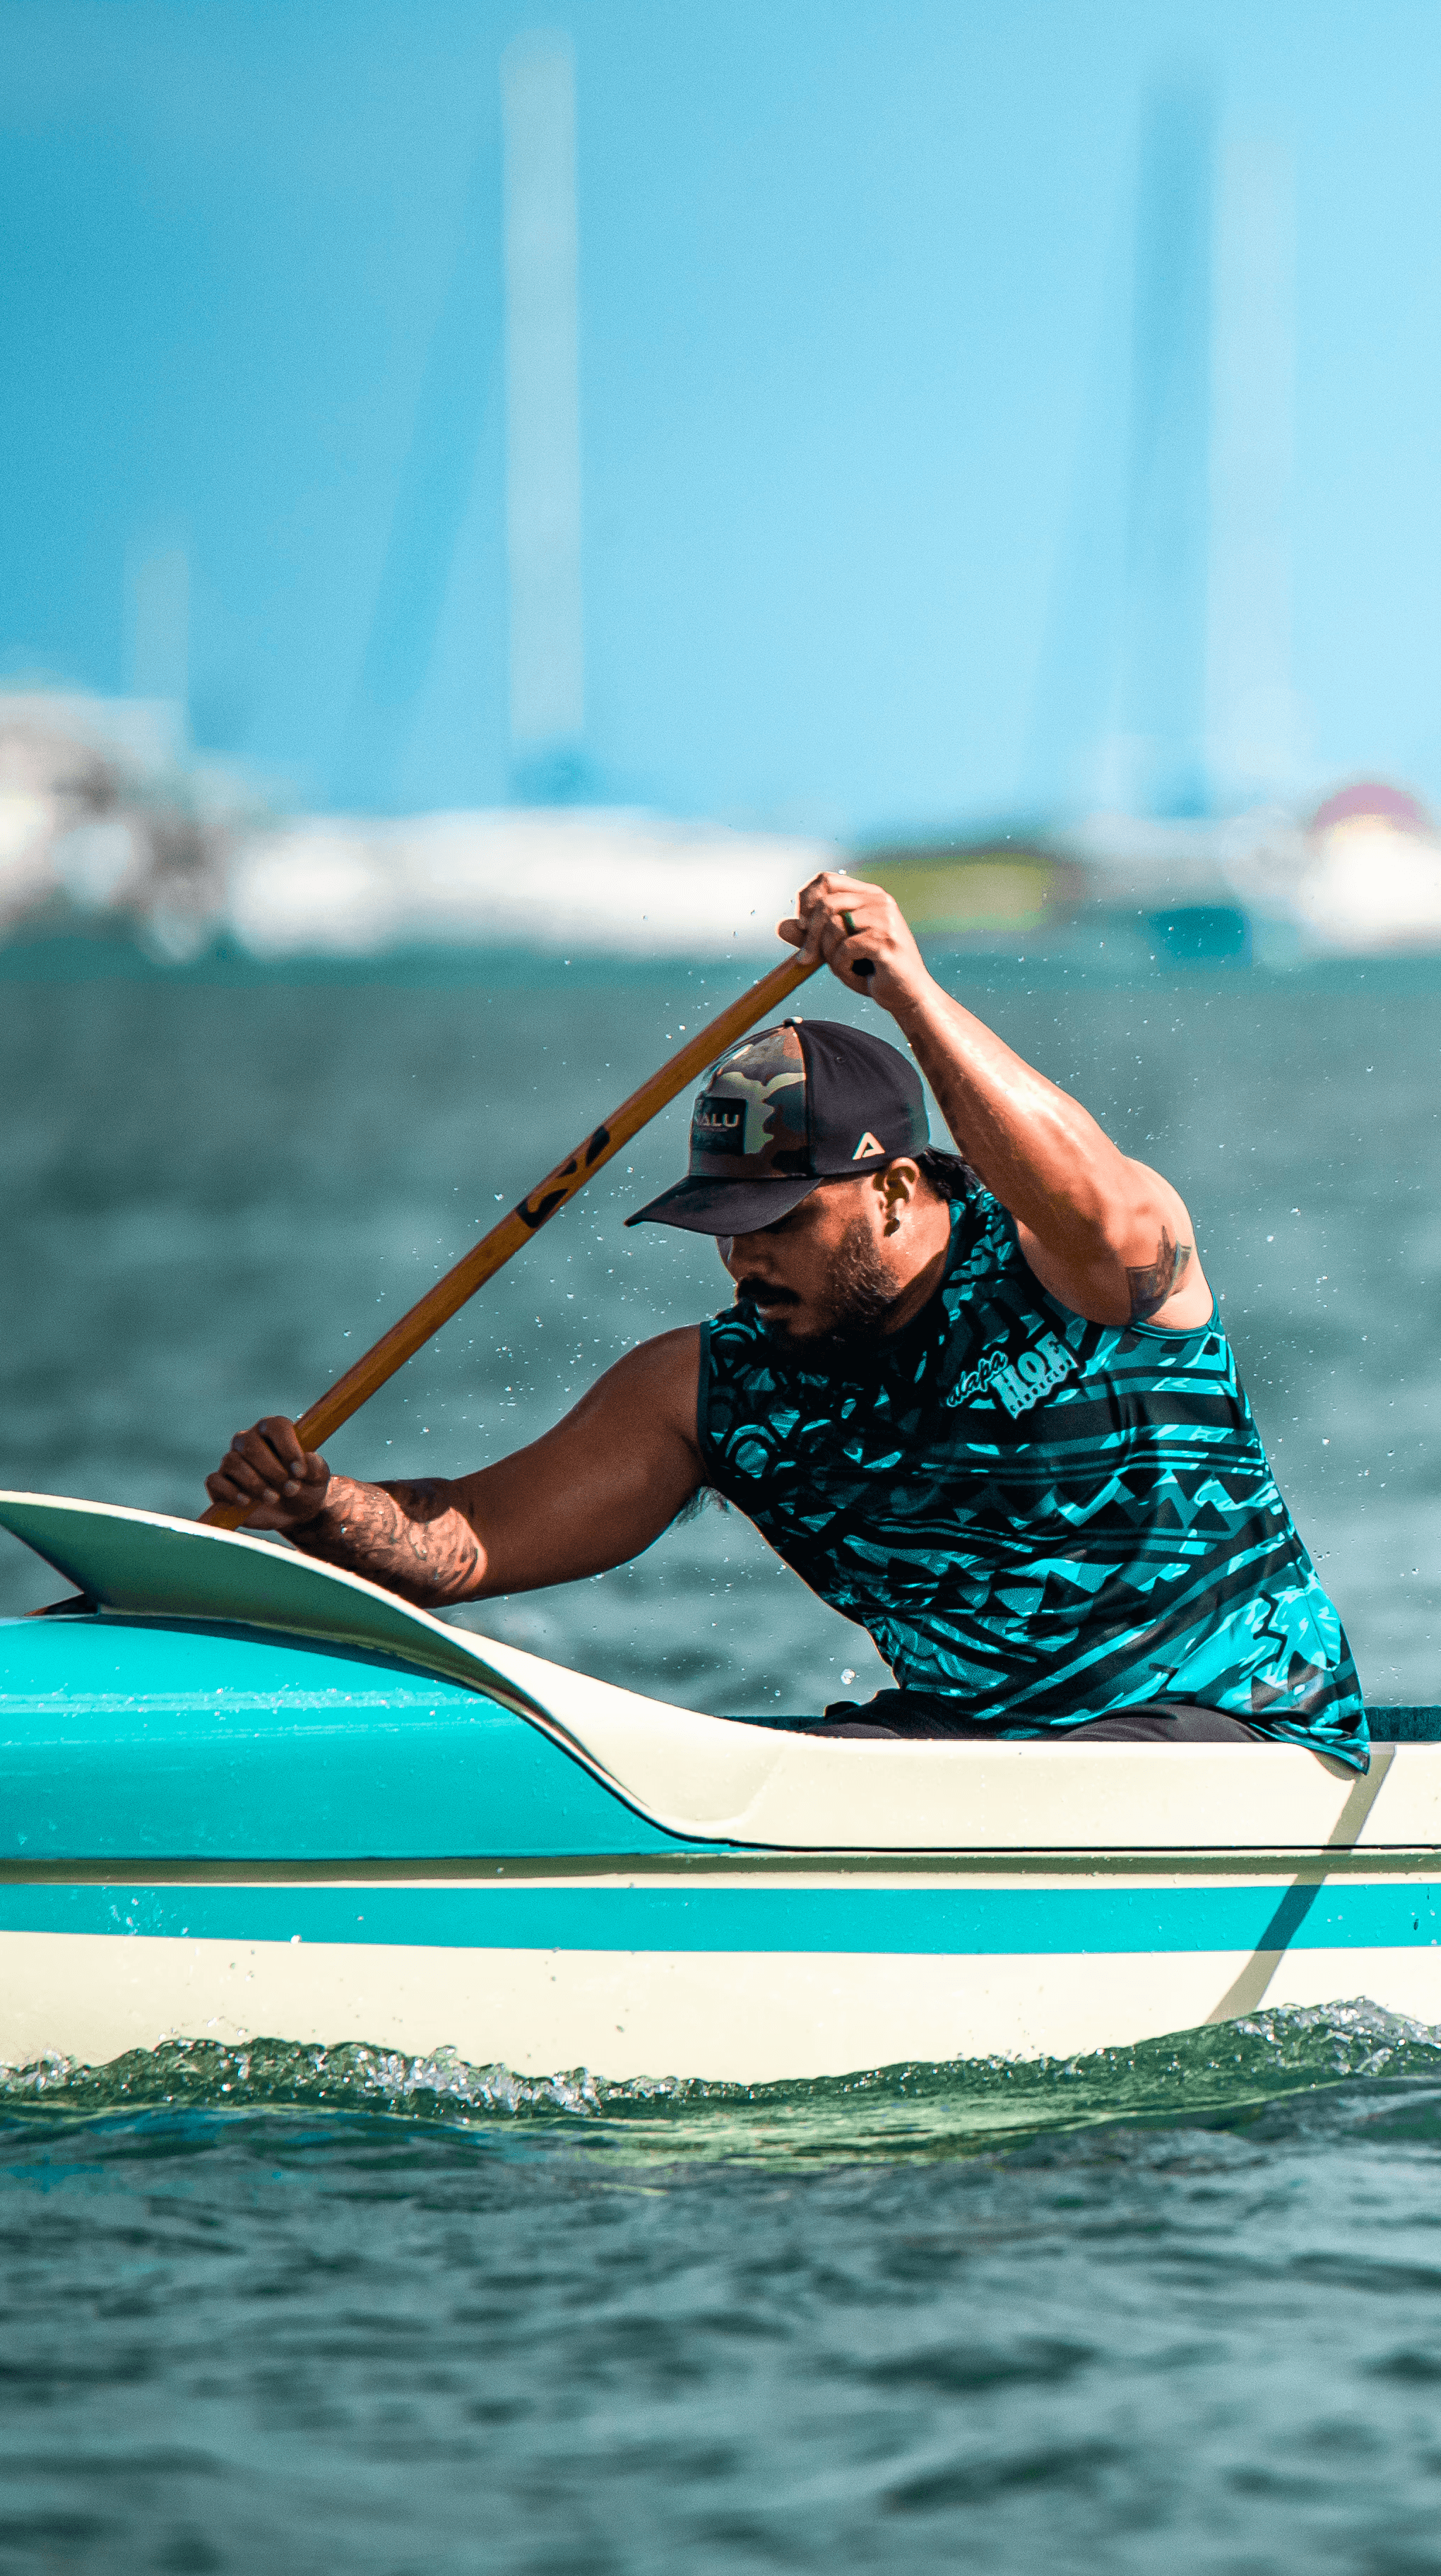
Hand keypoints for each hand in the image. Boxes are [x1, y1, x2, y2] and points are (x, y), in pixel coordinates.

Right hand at [205, 1416, 333, 1531]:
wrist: (292, 1513)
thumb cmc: (305, 1487)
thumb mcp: (318, 1479)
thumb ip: (317, 1468)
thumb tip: (308, 1460)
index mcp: (274, 1431)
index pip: (276, 1426)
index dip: (288, 1447)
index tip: (299, 1472)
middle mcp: (249, 1440)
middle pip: (251, 1444)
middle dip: (272, 1470)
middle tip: (289, 1489)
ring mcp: (232, 1460)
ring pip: (233, 1462)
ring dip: (255, 1483)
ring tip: (273, 1498)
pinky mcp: (219, 1483)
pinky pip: (215, 1480)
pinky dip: (230, 1492)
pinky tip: (246, 1503)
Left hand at [777, 871, 930, 1017]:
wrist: (907, 995)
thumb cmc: (872, 970)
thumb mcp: (836, 951)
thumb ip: (810, 937)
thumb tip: (780, 926)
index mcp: (868, 895)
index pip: (825, 879)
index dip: (806, 900)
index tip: (802, 926)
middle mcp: (879, 900)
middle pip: (825, 904)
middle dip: (810, 936)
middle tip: (806, 959)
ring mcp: (886, 919)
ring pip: (834, 926)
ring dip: (828, 954)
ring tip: (842, 967)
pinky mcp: (887, 941)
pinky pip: (846, 949)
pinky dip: (841, 967)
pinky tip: (854, 974)